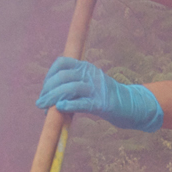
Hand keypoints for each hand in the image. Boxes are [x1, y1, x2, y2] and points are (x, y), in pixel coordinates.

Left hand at [36, 55, 163, 131]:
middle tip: (40, 103)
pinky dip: (69, 104)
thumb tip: (51, 96)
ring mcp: (97, 88)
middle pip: (63, 77)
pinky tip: (60, 108)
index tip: (44, 88)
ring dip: (53, 98)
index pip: (62, 63)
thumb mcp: (88, 85)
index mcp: (86, 67)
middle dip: (48, 90)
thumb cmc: (105, 98)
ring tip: (44, 108)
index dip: (49, 74)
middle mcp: (90, 74)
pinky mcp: (101, 104)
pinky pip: (82, 103)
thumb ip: (73, 86)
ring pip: (70, 88)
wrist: (130, 106)